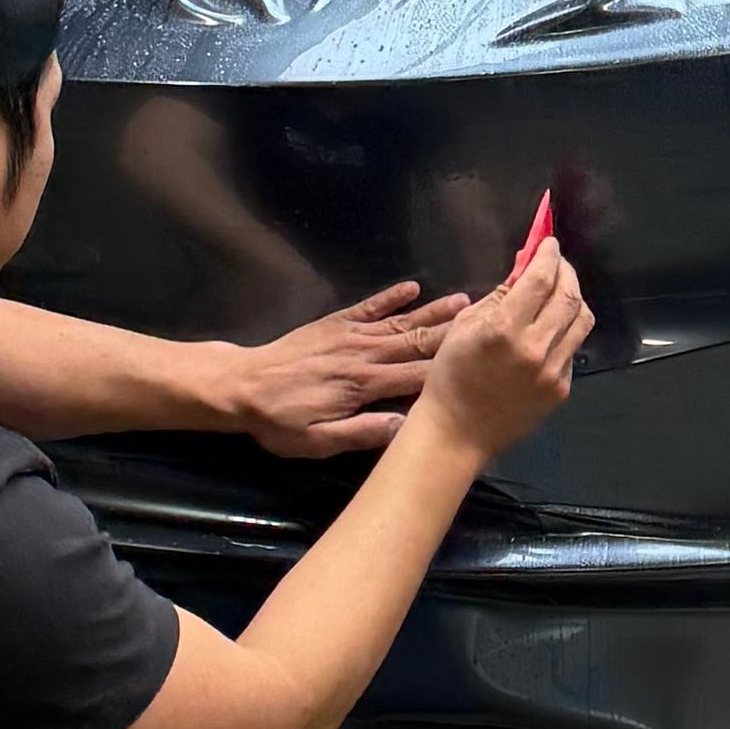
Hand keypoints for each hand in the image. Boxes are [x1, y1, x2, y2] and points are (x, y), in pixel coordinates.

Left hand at [225, 280, 466, 458]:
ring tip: (465, 300)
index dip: (451, 371)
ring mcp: (349, 335)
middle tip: (489, 319)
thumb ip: (362, 433)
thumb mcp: (317, 442)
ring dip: (432, 311)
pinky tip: (412, 287)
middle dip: (453, 333)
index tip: (482, 362)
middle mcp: (363, 355)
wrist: (241, 387)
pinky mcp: (334, 324)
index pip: (417, 377)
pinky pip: (368, 307)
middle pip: (416, 343)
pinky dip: (391, 296)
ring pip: (400, 322)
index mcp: (363, 386)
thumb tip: (407, 426)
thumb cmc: (279, 422)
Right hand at [416, 233, 590, 463]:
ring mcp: (553, 371)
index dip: (548, 255)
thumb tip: (524, 271)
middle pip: (569, 295)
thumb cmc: (451, 375)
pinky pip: (572, 349)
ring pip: (582, 321)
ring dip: (574, 298)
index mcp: (504, 328)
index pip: (540, 279)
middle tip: (557, 263)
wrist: (458, 431)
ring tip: (560, 292)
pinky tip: (549, 331)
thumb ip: (499, 296)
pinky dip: (564, 331)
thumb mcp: (464, 326)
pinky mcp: (561, 389)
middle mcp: (535, 348)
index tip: (549, 243)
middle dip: (566, 271)